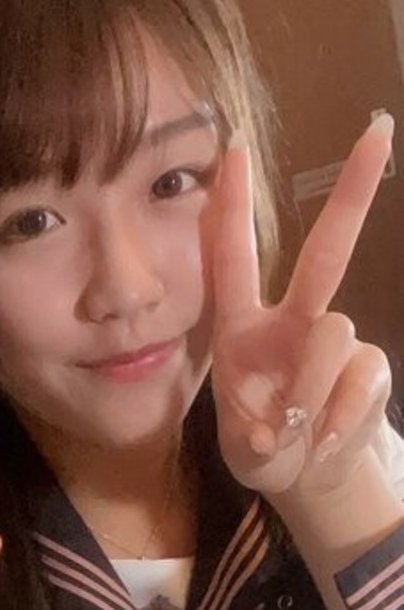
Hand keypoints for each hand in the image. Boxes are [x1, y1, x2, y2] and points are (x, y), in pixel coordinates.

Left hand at [210, 115, 392, 498]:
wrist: (304, 475)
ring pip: (333, 334)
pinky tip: (324, 441)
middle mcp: (291, 322)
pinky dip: (340, 419)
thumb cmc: (262, 444)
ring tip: (294, 428)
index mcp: (242, 328)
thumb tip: (280, 428)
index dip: (231, 204)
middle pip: (326, 251)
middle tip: (378, 134)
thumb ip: (254, 436)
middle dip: (352, 193)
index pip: (233, 256)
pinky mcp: (369, 369)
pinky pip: (360, 380)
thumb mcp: (241, 445)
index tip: (234, 145)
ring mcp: (334, 342)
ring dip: (310, 387)